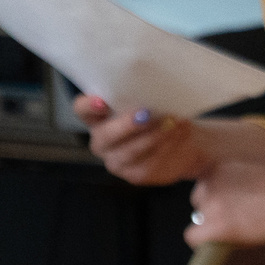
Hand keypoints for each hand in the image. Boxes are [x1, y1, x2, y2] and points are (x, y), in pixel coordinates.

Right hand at [77, 96, 216, 184]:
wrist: (182, 140)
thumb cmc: (159, 113)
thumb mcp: (150, 99)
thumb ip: (143, 94)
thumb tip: (153, 89)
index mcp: (97, 118)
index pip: (82, 110)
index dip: (88, 106)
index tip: (102, 101)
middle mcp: (102, 141)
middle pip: (106, 136)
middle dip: (127, 125)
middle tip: (147, 114)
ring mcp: (116, 161)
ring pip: (131, 151)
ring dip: (154, 136)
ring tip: (173, 122)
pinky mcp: (135, 175)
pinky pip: (150, 163)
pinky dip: (168, 146)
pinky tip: (179, 133)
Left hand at [188, 160, 264, 246]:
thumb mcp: (254, 175)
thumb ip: (234, 183)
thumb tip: (227, 202)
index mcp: (218, 167)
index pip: (206, 186)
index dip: (220, 198)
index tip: (236, 206)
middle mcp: (209, 182)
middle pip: (200, 202)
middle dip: (215, 211)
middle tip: (240, 219)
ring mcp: (210, 204)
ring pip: (198, 220)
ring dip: (214, 225)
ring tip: (242, 229)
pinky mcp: (213, 225)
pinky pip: (193, 238)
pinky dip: (206, 243)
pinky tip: (226, 242)